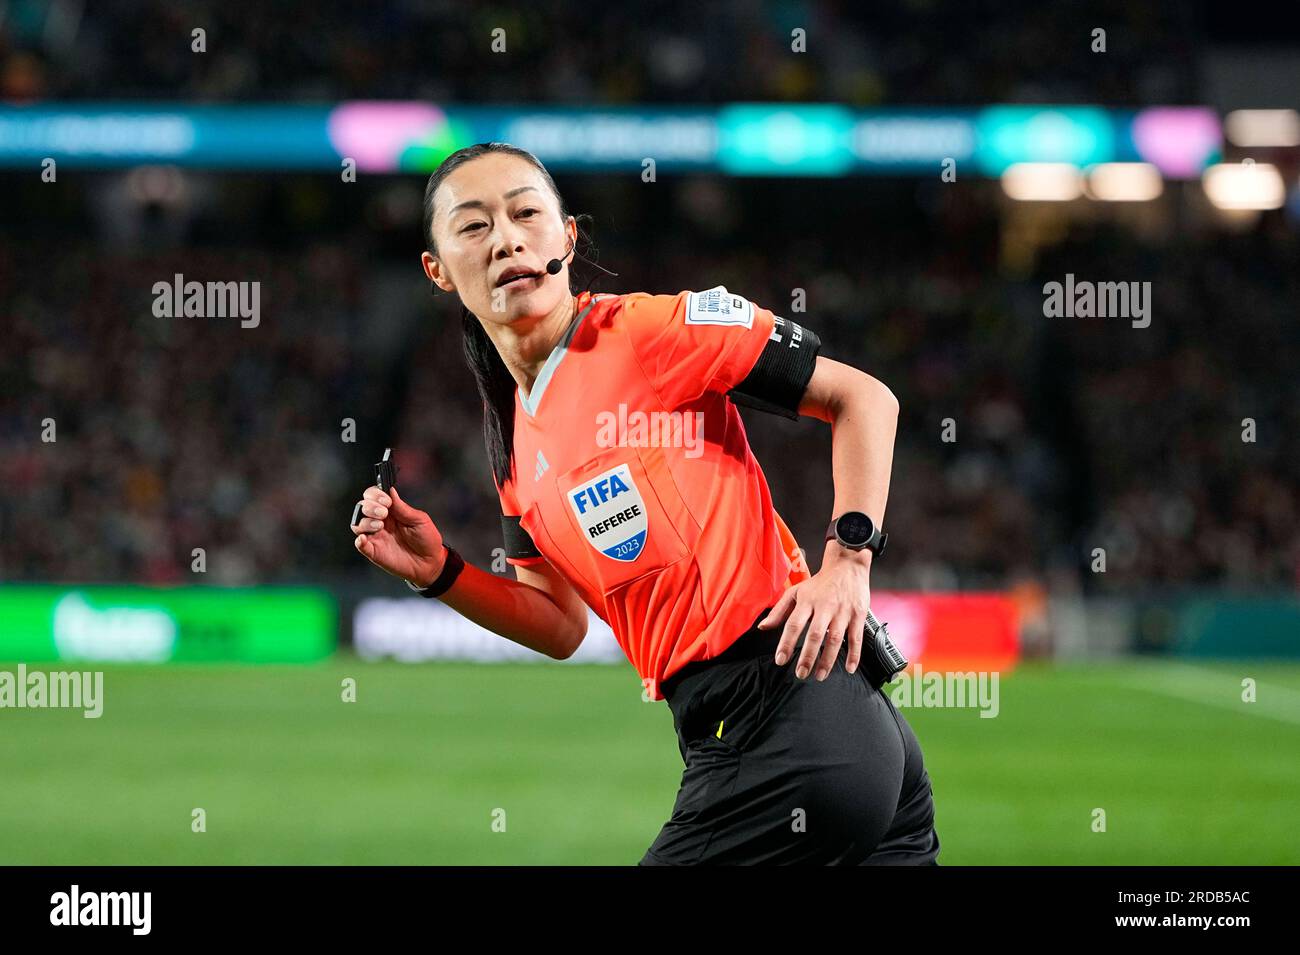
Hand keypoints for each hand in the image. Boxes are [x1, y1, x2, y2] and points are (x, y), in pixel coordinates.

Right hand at [350, 484, 445, 586]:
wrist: (430, 562)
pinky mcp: (374, 551)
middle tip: (383, 512)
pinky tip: (364, 538)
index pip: (373, 496)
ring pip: (357, 524)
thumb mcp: (419, 519)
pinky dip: (359, 541)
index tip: (386, 500)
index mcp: (391, 511)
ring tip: (380, 525)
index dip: (375, 494)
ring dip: (365, 521)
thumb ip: (402, 507)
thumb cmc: (427, 539)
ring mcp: (376, 536)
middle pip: (362, 507)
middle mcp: (380, 522)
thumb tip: (390, 490)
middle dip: (370, 506)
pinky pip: (360, 545)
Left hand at [757, 546, 871, 680]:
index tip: (781, 660)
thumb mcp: (796, 592)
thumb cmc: (819, 582)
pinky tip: (848, 668)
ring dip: (827, 660)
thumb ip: (779, 611)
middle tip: (801, 673)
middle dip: (807, 657)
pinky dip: (854, 654)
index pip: (794, 624)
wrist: (847, 566)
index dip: (786, 643)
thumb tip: (763, 627)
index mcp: (806, 601)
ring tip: (820, 675)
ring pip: (834, 639)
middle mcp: (824, 607)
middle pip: (815, 635)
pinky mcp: (858, 614)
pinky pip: (855, 637)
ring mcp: (842, 612)